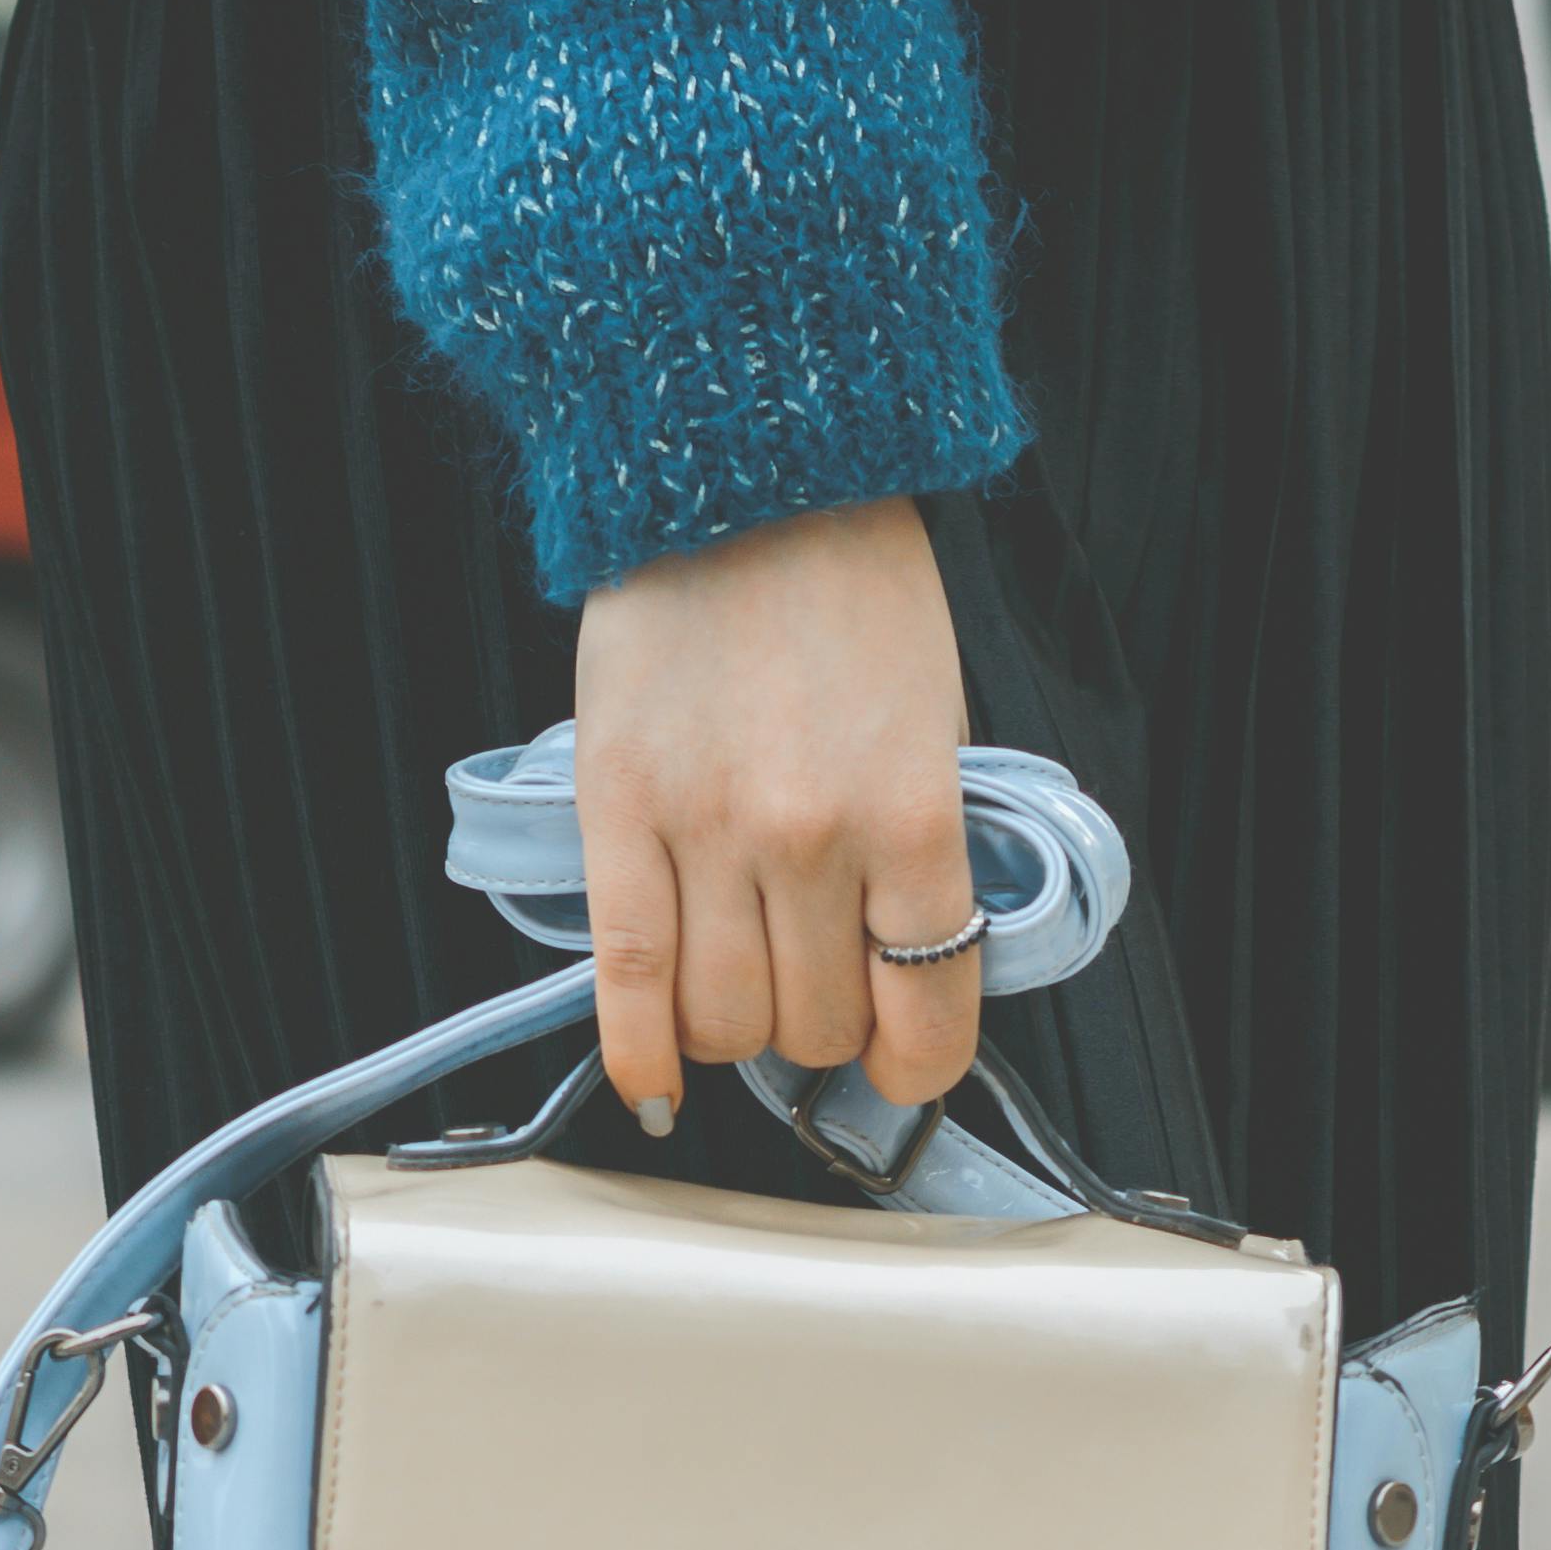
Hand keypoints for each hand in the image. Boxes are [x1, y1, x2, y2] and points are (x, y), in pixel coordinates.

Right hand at [570, 498, 979, 1136]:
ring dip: (735, 1027)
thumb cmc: (849, 585)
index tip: (901, 1064)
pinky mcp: (620, 812)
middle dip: (818, 1025)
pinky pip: (629, 980)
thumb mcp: (930, 721)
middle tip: (810, 977)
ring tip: (735, 975)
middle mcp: (812, 841)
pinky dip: (641, 1053)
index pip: (927, 1012)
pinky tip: (655, 1084)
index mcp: (912, 817)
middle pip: (813, 1027)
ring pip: (725, 1022)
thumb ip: (914, 853)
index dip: (916, 1064)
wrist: (743, 465)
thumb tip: (889, 977)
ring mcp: (709, 833)